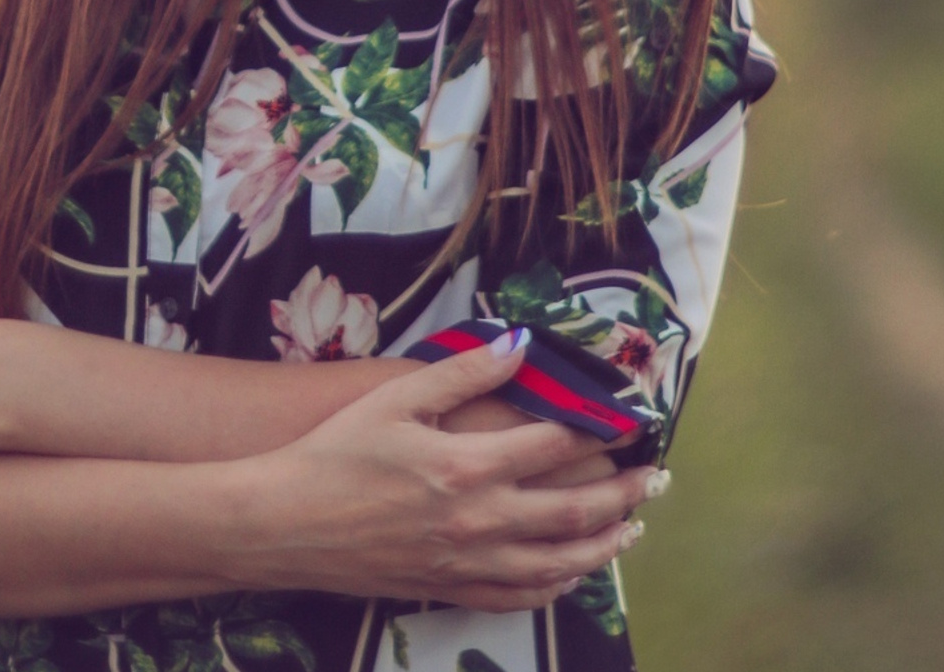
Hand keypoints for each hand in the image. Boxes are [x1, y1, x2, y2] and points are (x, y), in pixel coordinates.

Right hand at [225, 331, 660, 610]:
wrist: (287, 523)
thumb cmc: (338, 451)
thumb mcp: (396, 397)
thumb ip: (464, 373)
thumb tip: (520, 346)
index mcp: (467, 466)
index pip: (555, 446)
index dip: (599, 430)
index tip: (630, 419)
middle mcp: (479, 521)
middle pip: (573, 511)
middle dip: (623, 493)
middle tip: (656, 477)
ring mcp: (468, 563)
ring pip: (558, 562)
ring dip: (604, 544)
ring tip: (633, 527)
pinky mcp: (450, 589)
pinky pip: (521, 596)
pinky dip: (557, 585)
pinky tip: (570, 572)